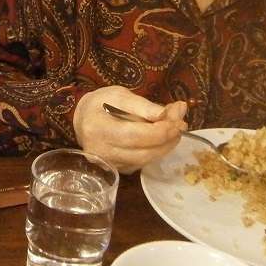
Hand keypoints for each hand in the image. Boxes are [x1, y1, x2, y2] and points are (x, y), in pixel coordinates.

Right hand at [73, 85, 187, 173]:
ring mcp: (109, 164)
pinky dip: (156, 152)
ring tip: (174, 131)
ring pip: (145, 161)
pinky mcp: (117, 169)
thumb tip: (173, 113)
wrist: (83, 119)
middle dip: (168, 140)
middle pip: (143, 152)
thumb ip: (145, 106)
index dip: (161, 131)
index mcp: (99, 129)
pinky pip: (142, 164)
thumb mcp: (121, 95)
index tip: (179, 121)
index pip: (135, 135)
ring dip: (165, 147)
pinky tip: (161, 139)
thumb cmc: (101, 104)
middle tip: (181, 125)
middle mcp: (101, 152)